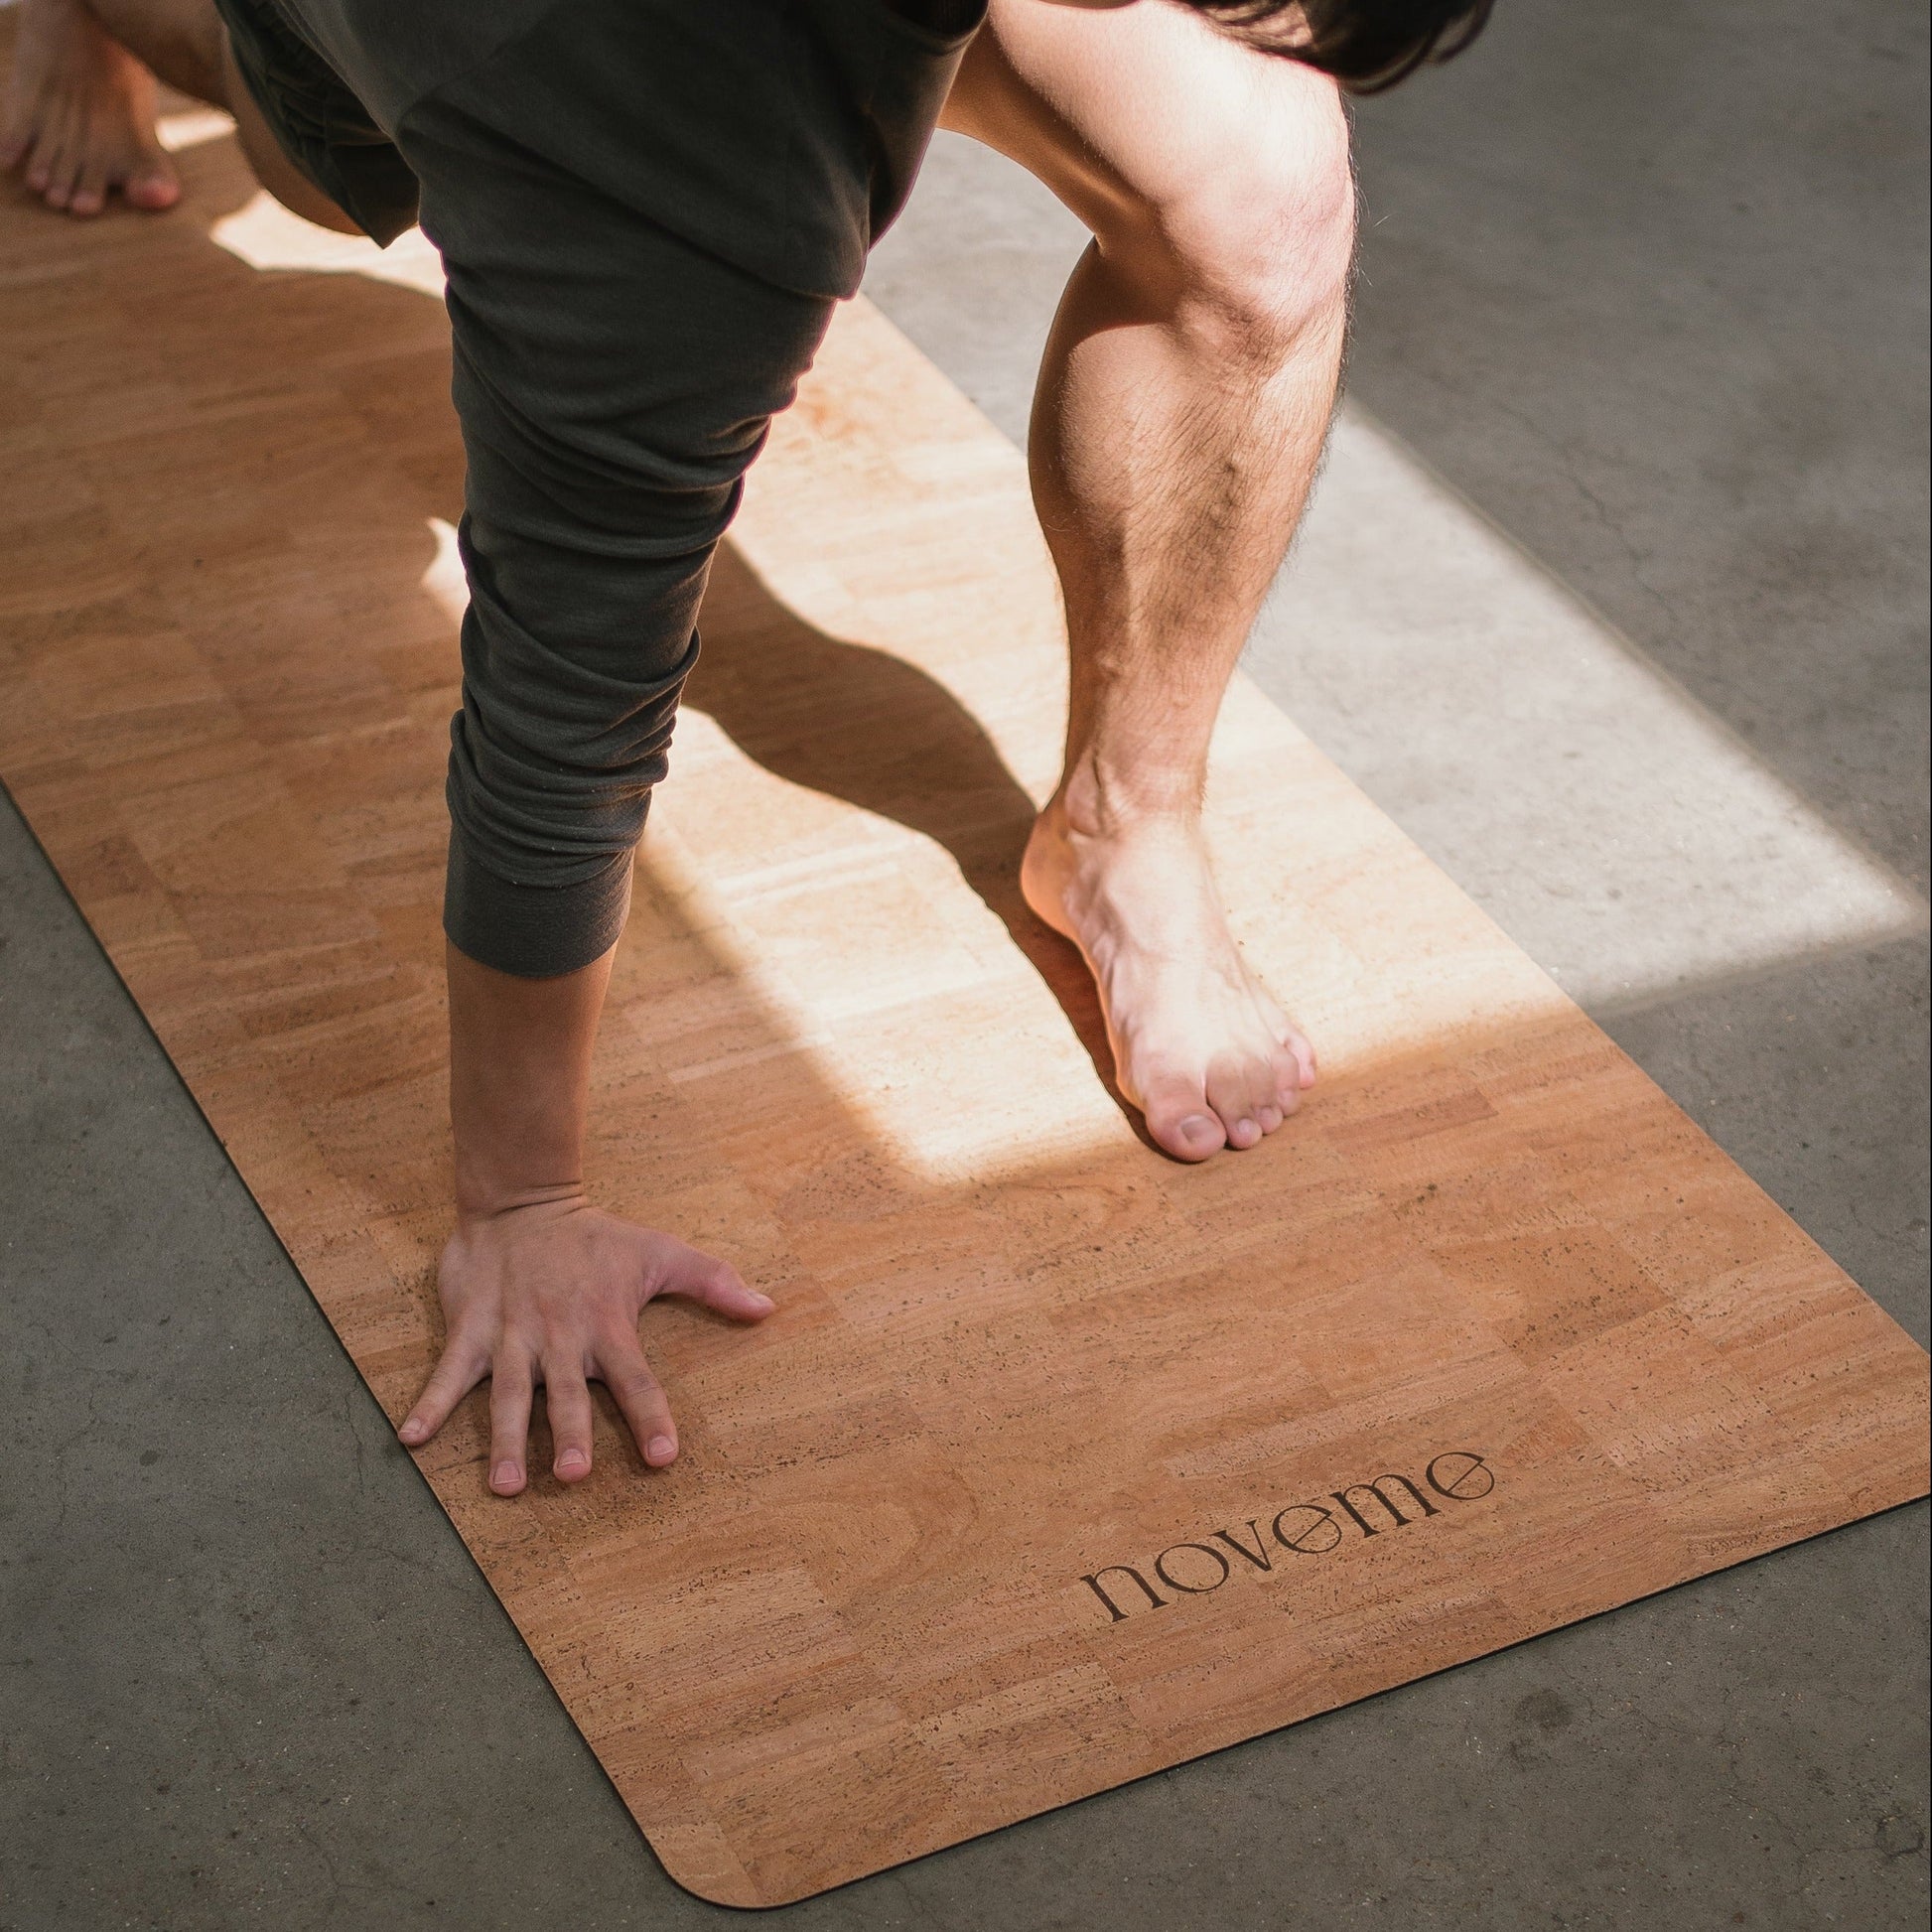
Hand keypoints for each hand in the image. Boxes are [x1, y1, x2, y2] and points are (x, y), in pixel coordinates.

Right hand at [397, 1194, 772, 1493]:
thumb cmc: (595, 1238)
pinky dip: (430, 1404)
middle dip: (569, 1433)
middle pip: (568, 1394)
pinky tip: (410, 1441)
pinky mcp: (470, 1328)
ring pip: (509, 1393)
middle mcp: (560, 1335)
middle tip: (571, 1475)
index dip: (651, 1417)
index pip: (637, 1379)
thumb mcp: (659, 1252)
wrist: (522, 1200)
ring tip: (504, 1484)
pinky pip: (448, 1371)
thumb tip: (768, 1308)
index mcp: (607, 1324)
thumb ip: (713, 1281)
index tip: (663, 1458)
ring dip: (504, 1438)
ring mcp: (512, 1334)